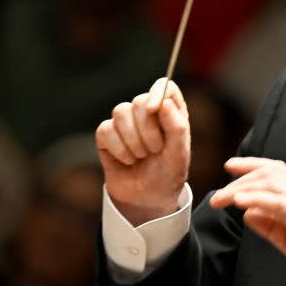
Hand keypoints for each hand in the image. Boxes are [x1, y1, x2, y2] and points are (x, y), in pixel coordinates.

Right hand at [96, 78, 189, 225]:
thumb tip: (163, 103)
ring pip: (121, 112)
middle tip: (154, 151)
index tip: (154, 110)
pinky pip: (106, 129)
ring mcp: (125, 122)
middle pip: (139, 101)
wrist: (148, 199)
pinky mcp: (107, 134)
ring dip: (133, 141)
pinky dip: (118, 148)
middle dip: (147, 130)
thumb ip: (177, 127)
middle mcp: (147, 112)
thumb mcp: (180, 155)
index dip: (157, 92)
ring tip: (141, 157)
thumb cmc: (168, 174)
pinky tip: (127, 160)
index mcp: (170, 111)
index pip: (164, 86)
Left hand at [210, 157, 285, 285]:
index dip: (252, 164)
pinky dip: (258, 199)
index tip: (230, 166)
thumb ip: (268, 226)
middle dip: (241, 179)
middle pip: (270, 174)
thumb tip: (247, 214)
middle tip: (219, 195)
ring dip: (243, 189)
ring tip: (224, 198)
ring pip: (272, 184)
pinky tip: (241, 202)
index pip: (277, 171)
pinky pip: (280, 204)